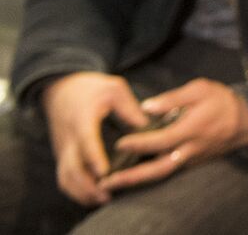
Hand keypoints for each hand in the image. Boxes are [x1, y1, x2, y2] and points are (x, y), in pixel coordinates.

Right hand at [41, 72, 146, 206]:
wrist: (61, 90)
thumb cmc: (92, 89)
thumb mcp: (114, 88)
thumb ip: (129, 107)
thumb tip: (146, 127)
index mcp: (82, 119)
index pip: (86, 141)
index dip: (94, 157)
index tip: (105, 172)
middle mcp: (69, 138)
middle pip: (72, 166)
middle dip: (88, 184)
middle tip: (108, 194)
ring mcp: (63, 149)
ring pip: (66, 177)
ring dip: (81, 191)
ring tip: (104, 199)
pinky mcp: (63, 157)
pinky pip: (64, 178)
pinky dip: (75, 191)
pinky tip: (94, 196)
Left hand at [98, 78, 247, 194]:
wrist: (246, 121)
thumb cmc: (221, 101)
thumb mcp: (200, 89)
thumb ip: (173, 98)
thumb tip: (146, 107)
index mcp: (191, 129)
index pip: (161, 141)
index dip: (140, 144)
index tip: (120, 143)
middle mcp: (189, 149)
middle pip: (158, 168)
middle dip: (132, 177)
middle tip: (106, 182)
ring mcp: (190, 159)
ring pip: (161, 174)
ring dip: (136, 181)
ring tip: (113, 184)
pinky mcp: (190, 163)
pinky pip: (167, 171)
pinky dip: (148, 175)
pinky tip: (131, 174)